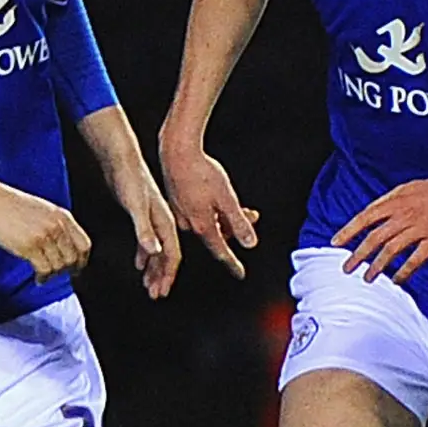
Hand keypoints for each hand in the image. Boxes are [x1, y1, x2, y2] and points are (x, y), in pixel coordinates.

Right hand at [0, 174, 89, 283]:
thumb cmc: (13, 207)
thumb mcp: (43, 210)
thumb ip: (57, 225)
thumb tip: (66, 248)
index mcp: (63, 216)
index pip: (84, 244)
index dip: (82, 260)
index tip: (76, 268)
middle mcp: (57, 226)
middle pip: (73, 258)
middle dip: (67, 270)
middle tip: (57, 274)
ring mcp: (44, 236)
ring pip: (59, 266)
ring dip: (53, 275)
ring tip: (44, 276)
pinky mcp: (30, 246)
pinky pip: (45, 270)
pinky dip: (43, 278)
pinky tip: (38, 279)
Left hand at [112, 162, 183, 299]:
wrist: (122, 159)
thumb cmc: (130, 180)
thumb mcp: (136, 207)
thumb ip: (145, 230)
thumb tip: (154, 252)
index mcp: (165, 222)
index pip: (171, 255)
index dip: (167, 275)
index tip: (162, 291)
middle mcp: (162, 222)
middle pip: (166, 256)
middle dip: (162, 276)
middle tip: (156, 294)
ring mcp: (153, 219)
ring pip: (158, 250)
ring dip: (154, 269)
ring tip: (149, 285)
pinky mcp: (143, 215)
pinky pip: (148, 241)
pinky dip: (145, 255)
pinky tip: (140, 264)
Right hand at [160, 137, 259, 279]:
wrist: (177, 153)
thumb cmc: (201, 172)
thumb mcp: (227, 198)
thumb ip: (239, 223)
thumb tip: (250, 243)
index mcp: (202, 225)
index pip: (221, 250)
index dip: (232, 263)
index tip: (239, 273)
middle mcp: (189, 223)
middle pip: (218, 234)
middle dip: (235, 228)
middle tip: (251, 216)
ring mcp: (181, 213)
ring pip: (209, 222)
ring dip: (225, 217)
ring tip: (239, 205)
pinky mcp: (177, 202)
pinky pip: (199, 213)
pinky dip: (213, 210)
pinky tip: (217, 197)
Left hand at [332, 170, 427, 282]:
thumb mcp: (409, 188)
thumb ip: (389, 200)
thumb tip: (371, 212)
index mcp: (396, 201)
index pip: (365, 217)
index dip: (349, 231)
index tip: (335, 243)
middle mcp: (404, 215)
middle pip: (374, 238)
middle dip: (357, 255)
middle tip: (346, 268)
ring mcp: (420, 228)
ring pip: (391, 250)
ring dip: (377, 266)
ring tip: (367, 278)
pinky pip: (415, 259)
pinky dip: (404, 271)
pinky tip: (396, 280)